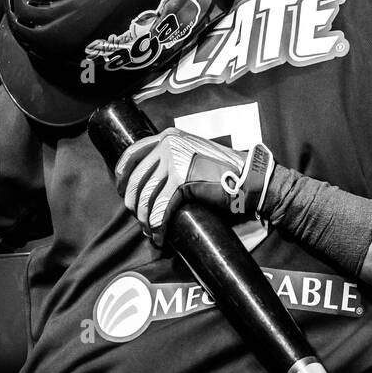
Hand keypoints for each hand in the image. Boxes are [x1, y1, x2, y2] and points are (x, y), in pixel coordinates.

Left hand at [114, 128, 273, 245]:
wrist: (249, 178)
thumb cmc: (224, 171)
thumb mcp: (192, 153)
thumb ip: (172, 158)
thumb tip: (148, 181)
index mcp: (168, 136)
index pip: (132, 154)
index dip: (122, 176)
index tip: (122, 192)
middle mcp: (169, 144)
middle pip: (135, 180)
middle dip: (134, 205)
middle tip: (141, 220)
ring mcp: (175, 161)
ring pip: (146, 198)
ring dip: (146, 220)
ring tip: (152, 232)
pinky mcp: (182, 180)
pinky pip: (161, 210)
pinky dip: (159, 227)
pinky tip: (161, 236)